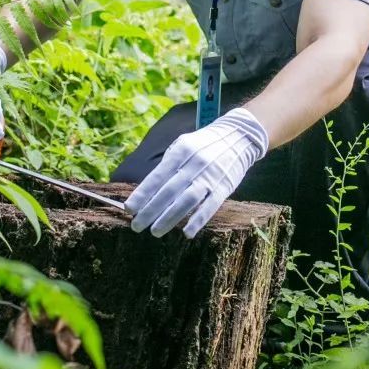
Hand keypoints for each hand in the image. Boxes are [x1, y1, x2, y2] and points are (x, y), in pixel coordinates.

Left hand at [124, 108, 268, 237]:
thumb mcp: (183, 145)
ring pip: (186, 200)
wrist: (239, 136)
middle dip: (150, 210)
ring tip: (155, 231)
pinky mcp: (224, 186)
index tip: (129, 209)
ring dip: (169, 218)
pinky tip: (187, 232)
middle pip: (168, 191)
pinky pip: (210, 206)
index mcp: (180, 151)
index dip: (142, 194)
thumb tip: (147, 190)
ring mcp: (210, 175)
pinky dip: (198, 220)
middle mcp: (194, 163)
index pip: (157, 176)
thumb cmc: (203, 144)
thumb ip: (167, 165)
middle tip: (136, 226)